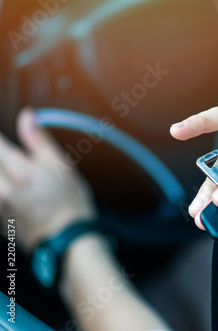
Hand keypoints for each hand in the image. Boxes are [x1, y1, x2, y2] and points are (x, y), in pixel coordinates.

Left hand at [0, 108, 95, 252]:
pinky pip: (0, 197)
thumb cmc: (70, 204)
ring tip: (28, 181)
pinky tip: (22, 194)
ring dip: (5, 173)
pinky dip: (6, 190)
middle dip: (5, 158)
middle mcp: (1, 188)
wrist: (69, 242)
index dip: (1, 138)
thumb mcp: (61, 166)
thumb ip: (39, 140)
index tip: (7, 139)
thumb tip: (27, 117)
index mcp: (17, 171)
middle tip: (23, 162)